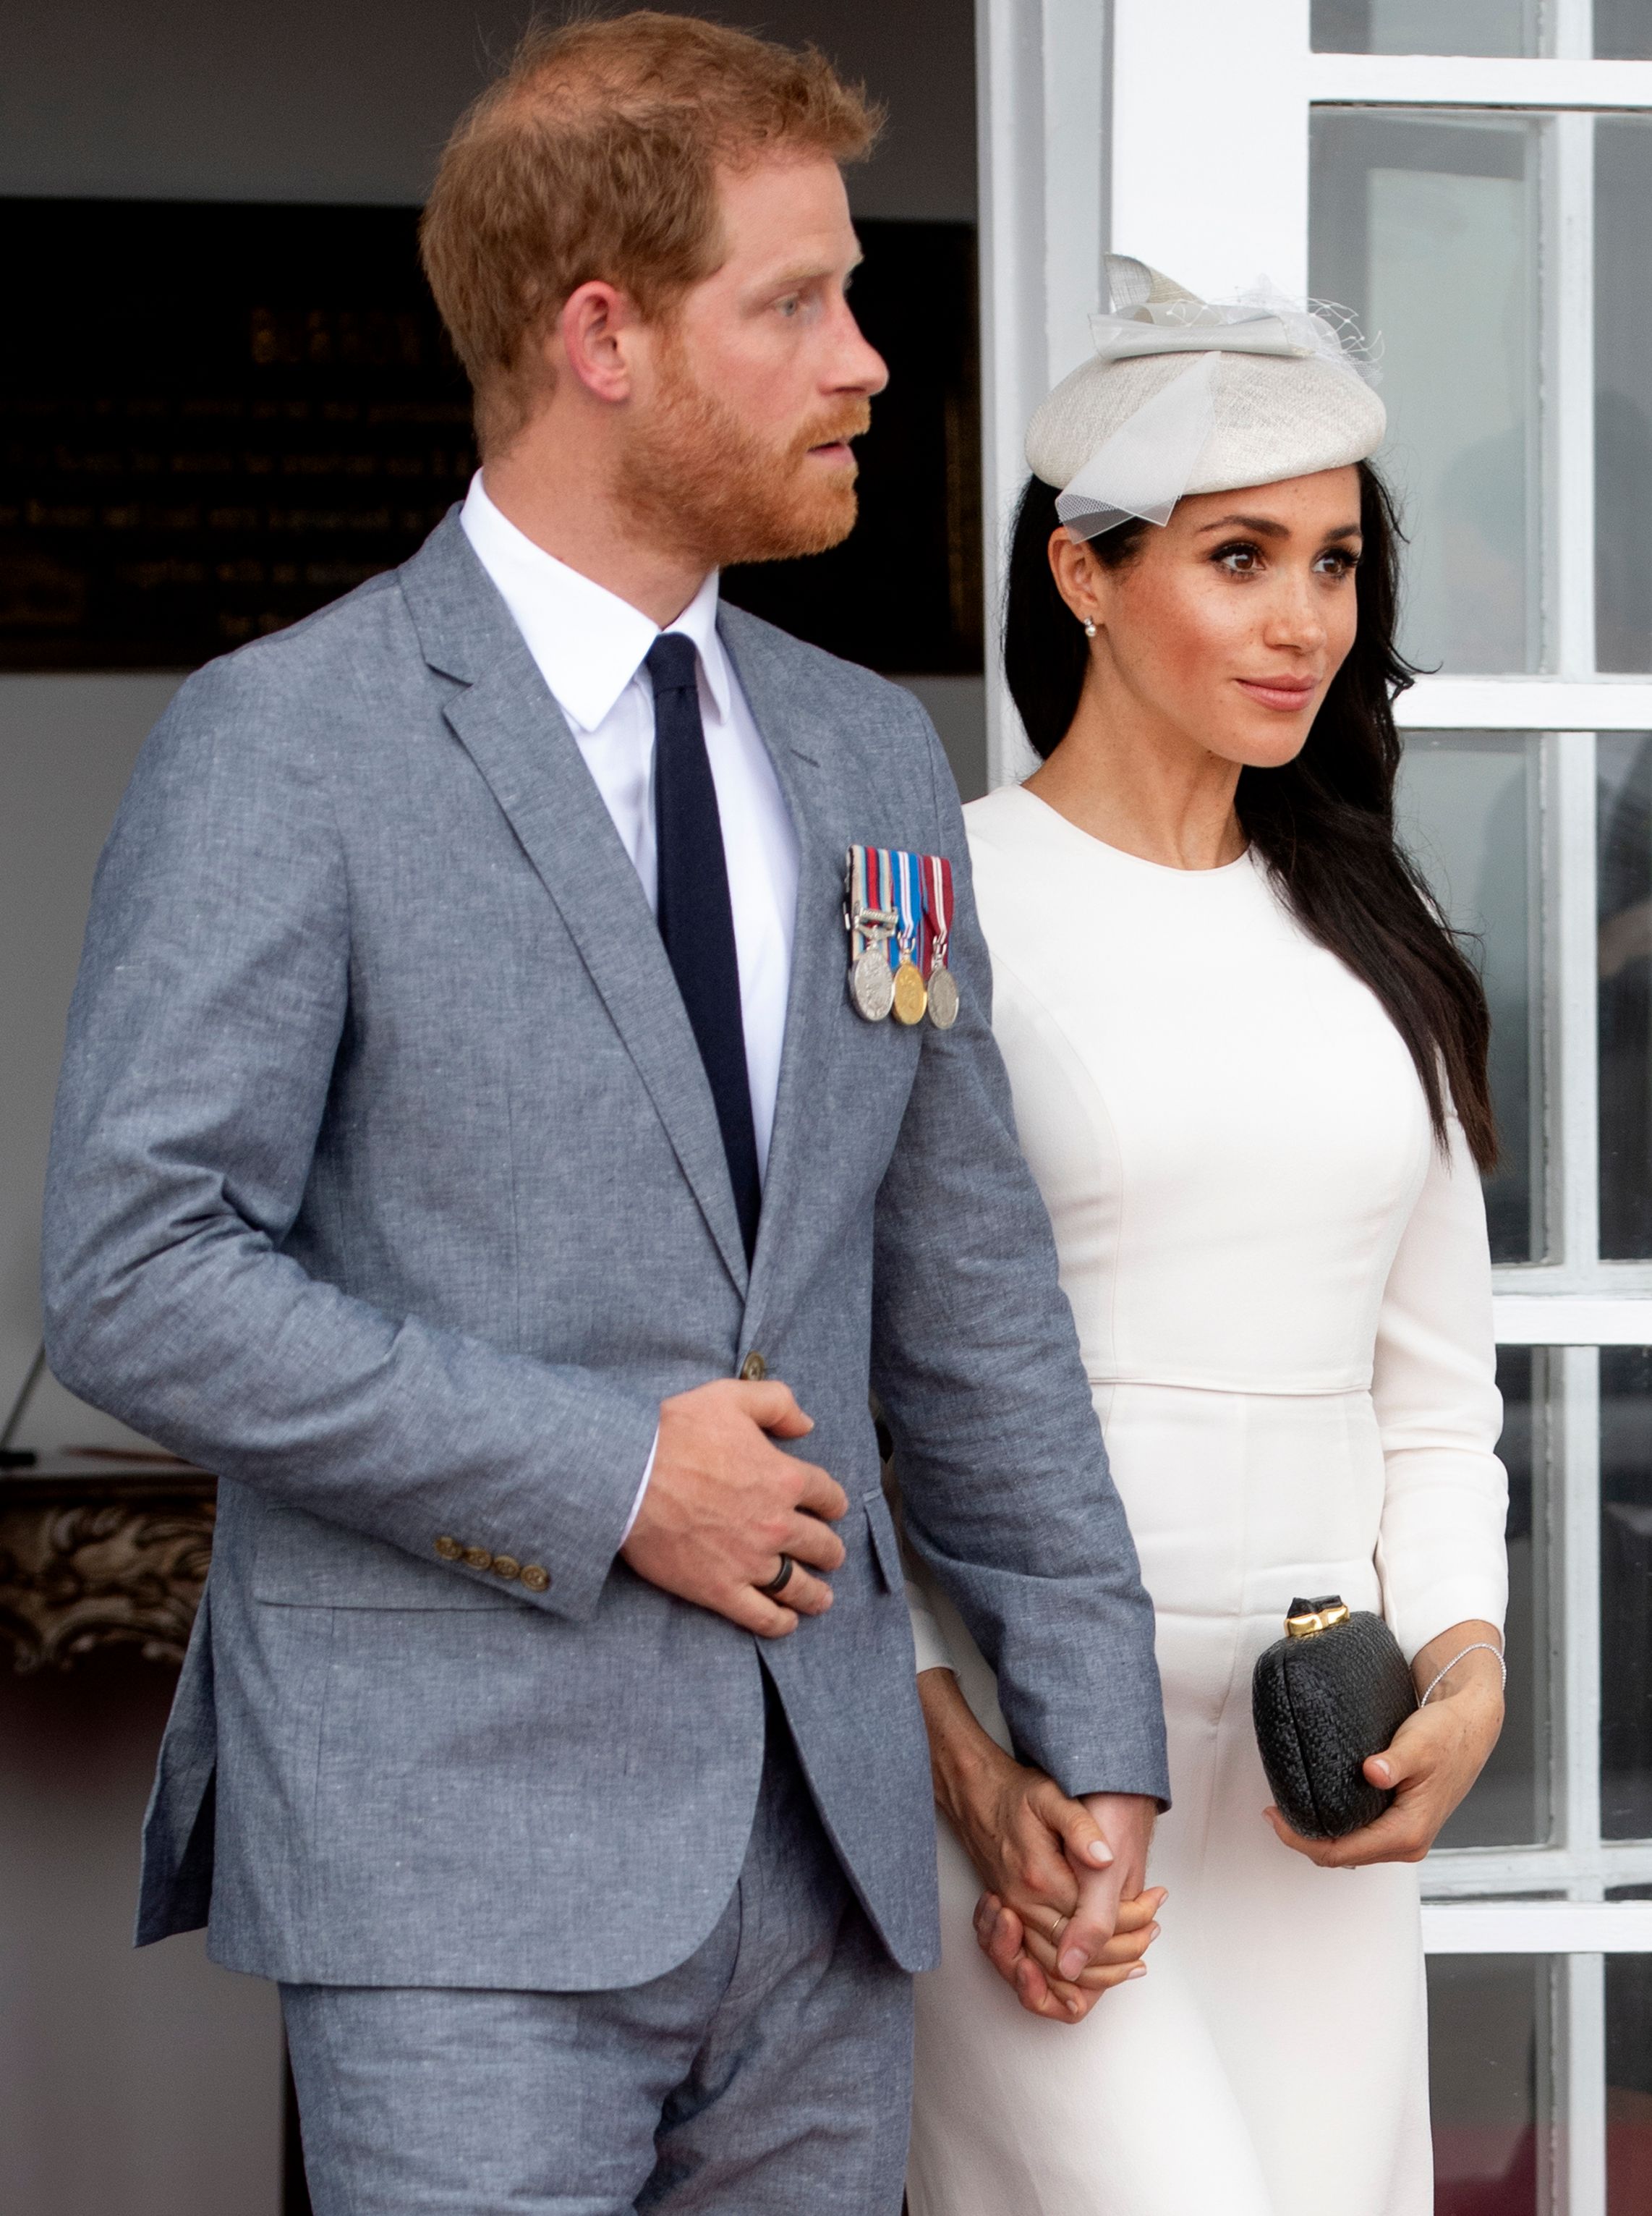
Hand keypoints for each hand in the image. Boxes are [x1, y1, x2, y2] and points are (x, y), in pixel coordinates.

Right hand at [621, 1379, 846, 1636]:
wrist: (628, 1475)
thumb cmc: (675, 1432)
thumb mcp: (731, 1396)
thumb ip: (777, 1403)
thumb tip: (805, 1424)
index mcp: (783, 1478)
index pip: (828, 1496)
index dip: (833, 1503)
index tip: (830, 1509)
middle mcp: (776, 1523)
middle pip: (822, 1545)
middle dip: (829, 1550)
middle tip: (829, 1555)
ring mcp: (750, 1561)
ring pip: (798, 1586)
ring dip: (816, 1594)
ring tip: (822, 1598)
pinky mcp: (720, 1589)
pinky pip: (762, 1616)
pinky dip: (780, 1623)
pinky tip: (787, 1622)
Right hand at [917, 1667, 1162, 2020]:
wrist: (979, 1796)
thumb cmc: (1018, 1795)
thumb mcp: (1052, 1797)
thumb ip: (1080, 1829)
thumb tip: (1105, 1857)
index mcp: (1040, 1879)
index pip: (1092, 1922)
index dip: (1129, 1922)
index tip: (1155, 1906)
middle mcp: (1024, 1904)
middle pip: (1077, 1954)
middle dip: (1121, 1953)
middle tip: (1153, 1932)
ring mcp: (1016, 1914)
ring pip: (1058, 1967)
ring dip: (1099, 1971)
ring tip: (1136, 1958)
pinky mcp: (1013, 1917)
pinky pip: (1040, 1961)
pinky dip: (1069, 1976)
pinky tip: (1097, 1969)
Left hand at [1265, 1618, 1504, 1867]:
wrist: (1471, 1727)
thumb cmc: (1447, 1734)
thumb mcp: (1419, 1744)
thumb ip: (1394, 1761)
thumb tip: (1373, 1772)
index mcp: (1408, 1832)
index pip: (1342, 1852)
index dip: (1302, 1840)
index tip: (1273, 1816)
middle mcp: (1407, 1843)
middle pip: (1343, 1857)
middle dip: (1304, 1840)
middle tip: (1272, 1812)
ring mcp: (1405, 1836)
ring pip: (1351, 1850)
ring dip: (1319, 1836)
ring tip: (1288, 1808)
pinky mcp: (1401, 1824)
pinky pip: (1361, 1837)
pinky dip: (1336, 1829)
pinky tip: (1317, 1805)